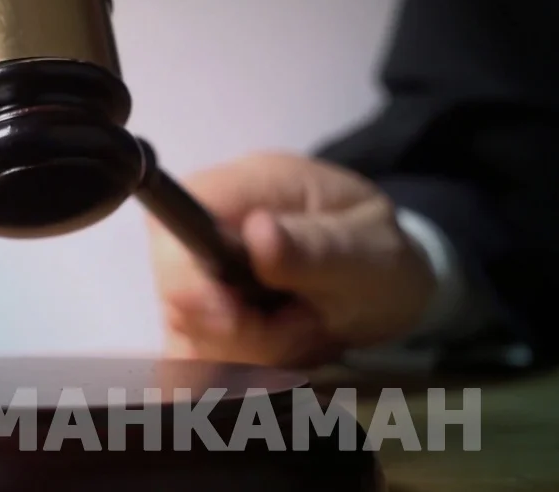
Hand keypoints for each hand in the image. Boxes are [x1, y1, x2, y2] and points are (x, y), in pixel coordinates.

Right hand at [147, 152, 435, 367]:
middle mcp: (207, 228)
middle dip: (238, 332)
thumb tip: (257, 231)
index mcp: (243, 186)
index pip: (173, 226)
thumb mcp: (368, 250)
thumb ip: (314, 247)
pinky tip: (285, 351)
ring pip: (187, 336)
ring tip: (306, 332)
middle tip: (304, 326)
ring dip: (251, 356)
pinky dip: (242, 372)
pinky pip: (197, 360)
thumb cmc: (378, 255)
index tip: (233, 319)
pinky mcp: (200, 318)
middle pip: (177, 292)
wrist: (385, 287)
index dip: (187, 279)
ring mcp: (199, 276)